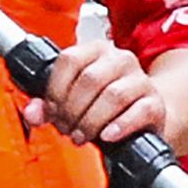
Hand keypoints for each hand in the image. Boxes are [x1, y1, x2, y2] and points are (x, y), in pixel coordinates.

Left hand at [24, 41, 170, 148]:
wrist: (142, 115)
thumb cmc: (104, 104)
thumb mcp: (74, 99)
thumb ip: (49, 105)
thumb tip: (32, 113)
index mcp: (96, 51)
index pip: (70, 60)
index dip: (55, 89)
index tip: (51, 110)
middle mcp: (120, 60)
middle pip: (90, 80)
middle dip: (72, 109)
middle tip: (66, 128)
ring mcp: (140, 80)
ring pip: (113, 96)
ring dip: (91, 121)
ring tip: (82, 135)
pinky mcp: (155, 103)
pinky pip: (139, 111)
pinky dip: (120, 125)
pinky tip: (107, 136)